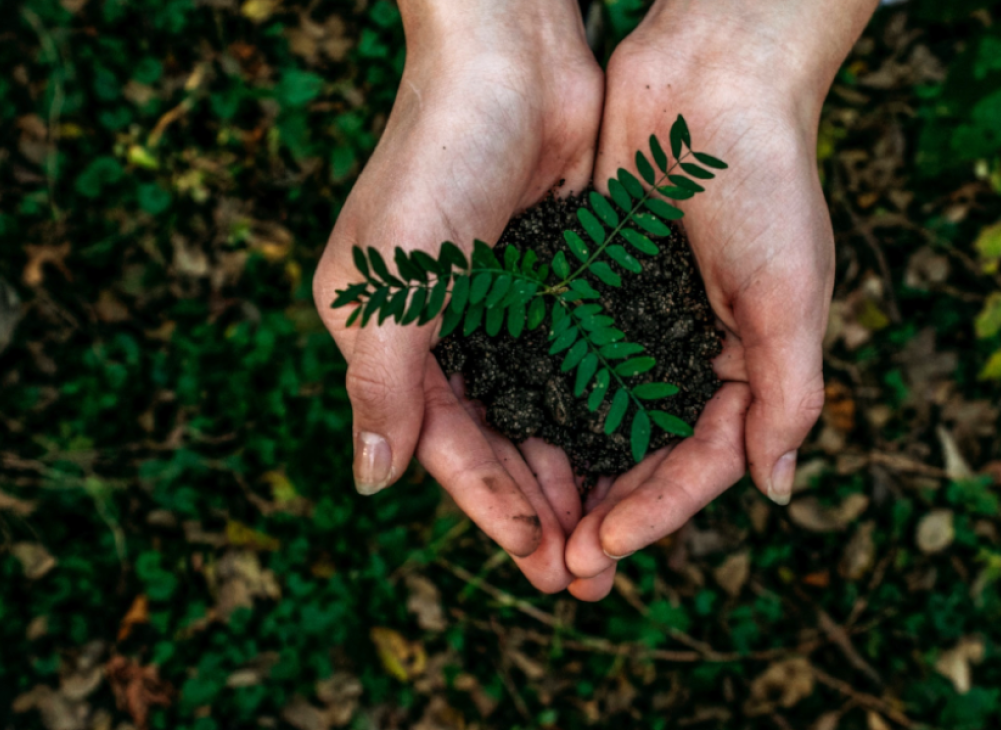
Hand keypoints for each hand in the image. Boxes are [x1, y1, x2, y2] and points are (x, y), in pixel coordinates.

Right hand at [313, 0, 601, 591]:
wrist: (511, 58)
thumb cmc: (437, 159)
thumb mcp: (391, 282)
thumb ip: (381, 385)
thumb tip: (371, 483)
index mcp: (390, 336)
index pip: (443, 445)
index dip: (490, 506)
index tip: (539, 559)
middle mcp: (443, 330)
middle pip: (494, 442)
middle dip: (538, 508)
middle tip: (585, 574)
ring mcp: (502, 308)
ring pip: (539, 413)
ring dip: (572, 473)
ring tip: (612, 533)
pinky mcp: (553, 282)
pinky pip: (576, 366)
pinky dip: (596, 413)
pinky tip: (629, 455)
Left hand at [564, 0, 877, 599]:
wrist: (713, 76)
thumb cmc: (766, 181)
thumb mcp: (791, 295)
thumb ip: (788, 394)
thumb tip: (776, 490)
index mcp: (747, 364)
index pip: (701, 462)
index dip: (657, 511)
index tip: (603, 547)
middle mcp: (690, 353)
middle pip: (645, 455)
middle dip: (607, 512)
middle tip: (561, 567)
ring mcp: (638, 322)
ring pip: (598, 419)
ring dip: (568, 474)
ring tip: (530, 526)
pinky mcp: (593, 287)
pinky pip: (564, 360)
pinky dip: (542, 402)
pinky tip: (507, 440)